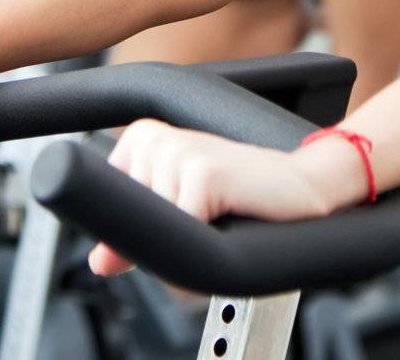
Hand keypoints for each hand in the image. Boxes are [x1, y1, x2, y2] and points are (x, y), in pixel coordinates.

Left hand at [87, 120, 331, 276]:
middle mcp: (156, 138)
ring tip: (217, 211)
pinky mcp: (203, 174)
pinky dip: (203, 238)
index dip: (143, 223)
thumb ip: (133, 236)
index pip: (109, 204)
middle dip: (165, 230)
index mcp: (144, 137)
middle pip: (129, 217)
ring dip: (188, 234)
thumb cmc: (241, 198)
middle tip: (205, 210)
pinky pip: (181, 229)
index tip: (179, 207)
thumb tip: (98, 263)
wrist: (301, 186)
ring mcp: (179, 152)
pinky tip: (228, 214)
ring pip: (155, 226)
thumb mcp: (179, 213)